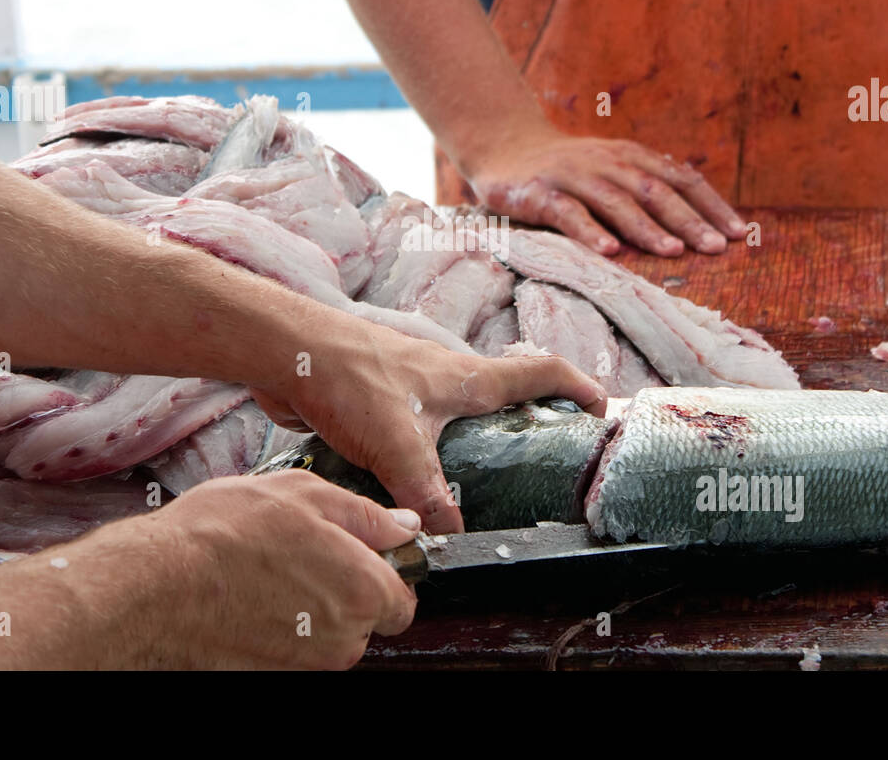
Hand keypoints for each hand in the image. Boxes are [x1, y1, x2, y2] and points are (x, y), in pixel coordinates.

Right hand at [77, 472, 420, 668]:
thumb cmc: (224, 535)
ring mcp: (305, 663)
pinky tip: (252, 592)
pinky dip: (280, 622)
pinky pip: (293, 646)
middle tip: (304, 551)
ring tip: (270, 568)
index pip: (402, 598)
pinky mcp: (273, 672)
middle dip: (346, 587)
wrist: (156, 586)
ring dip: (311, 604)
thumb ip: (366, 515)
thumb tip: (403, 526)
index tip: (362, 551)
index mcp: (363, 591)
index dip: (385, 571)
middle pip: (365, 619)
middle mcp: (342, 639)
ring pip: (327, 633)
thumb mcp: (306, 494)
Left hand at [250, 322, 606, 533]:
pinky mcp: (380, 398)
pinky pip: (418, 427)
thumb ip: (426, 495)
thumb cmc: (348, 377)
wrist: (286, 352)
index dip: (577, 388)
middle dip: (529, 421)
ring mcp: (412, 386)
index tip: (601, 410)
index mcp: (466, 379)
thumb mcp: (396, 444)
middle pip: (504, 393)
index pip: (539, 373)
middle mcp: (446, 377)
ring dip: (476, 439)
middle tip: (542, 461)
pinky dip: (429, 450)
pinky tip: (413, 483)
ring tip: (481, 483)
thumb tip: (451, 536)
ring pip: (458, 413)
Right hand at [466, 130, 745, 256]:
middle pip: (655, 190)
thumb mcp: (611, 170)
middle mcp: (607, 162)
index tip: (737, 234)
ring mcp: (574, 176)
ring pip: (616, 202)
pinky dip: (591, 233)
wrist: (504, 146)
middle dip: (688, 220)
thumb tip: (699, 223)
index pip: (680, 179)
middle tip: (716, 248)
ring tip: (672, 252)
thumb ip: (645, 189)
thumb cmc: (567, 170)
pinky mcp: (540, 193)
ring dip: (646, 227)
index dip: (710, 205)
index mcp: (631, 157)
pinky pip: (569, 214)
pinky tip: (610, 253)